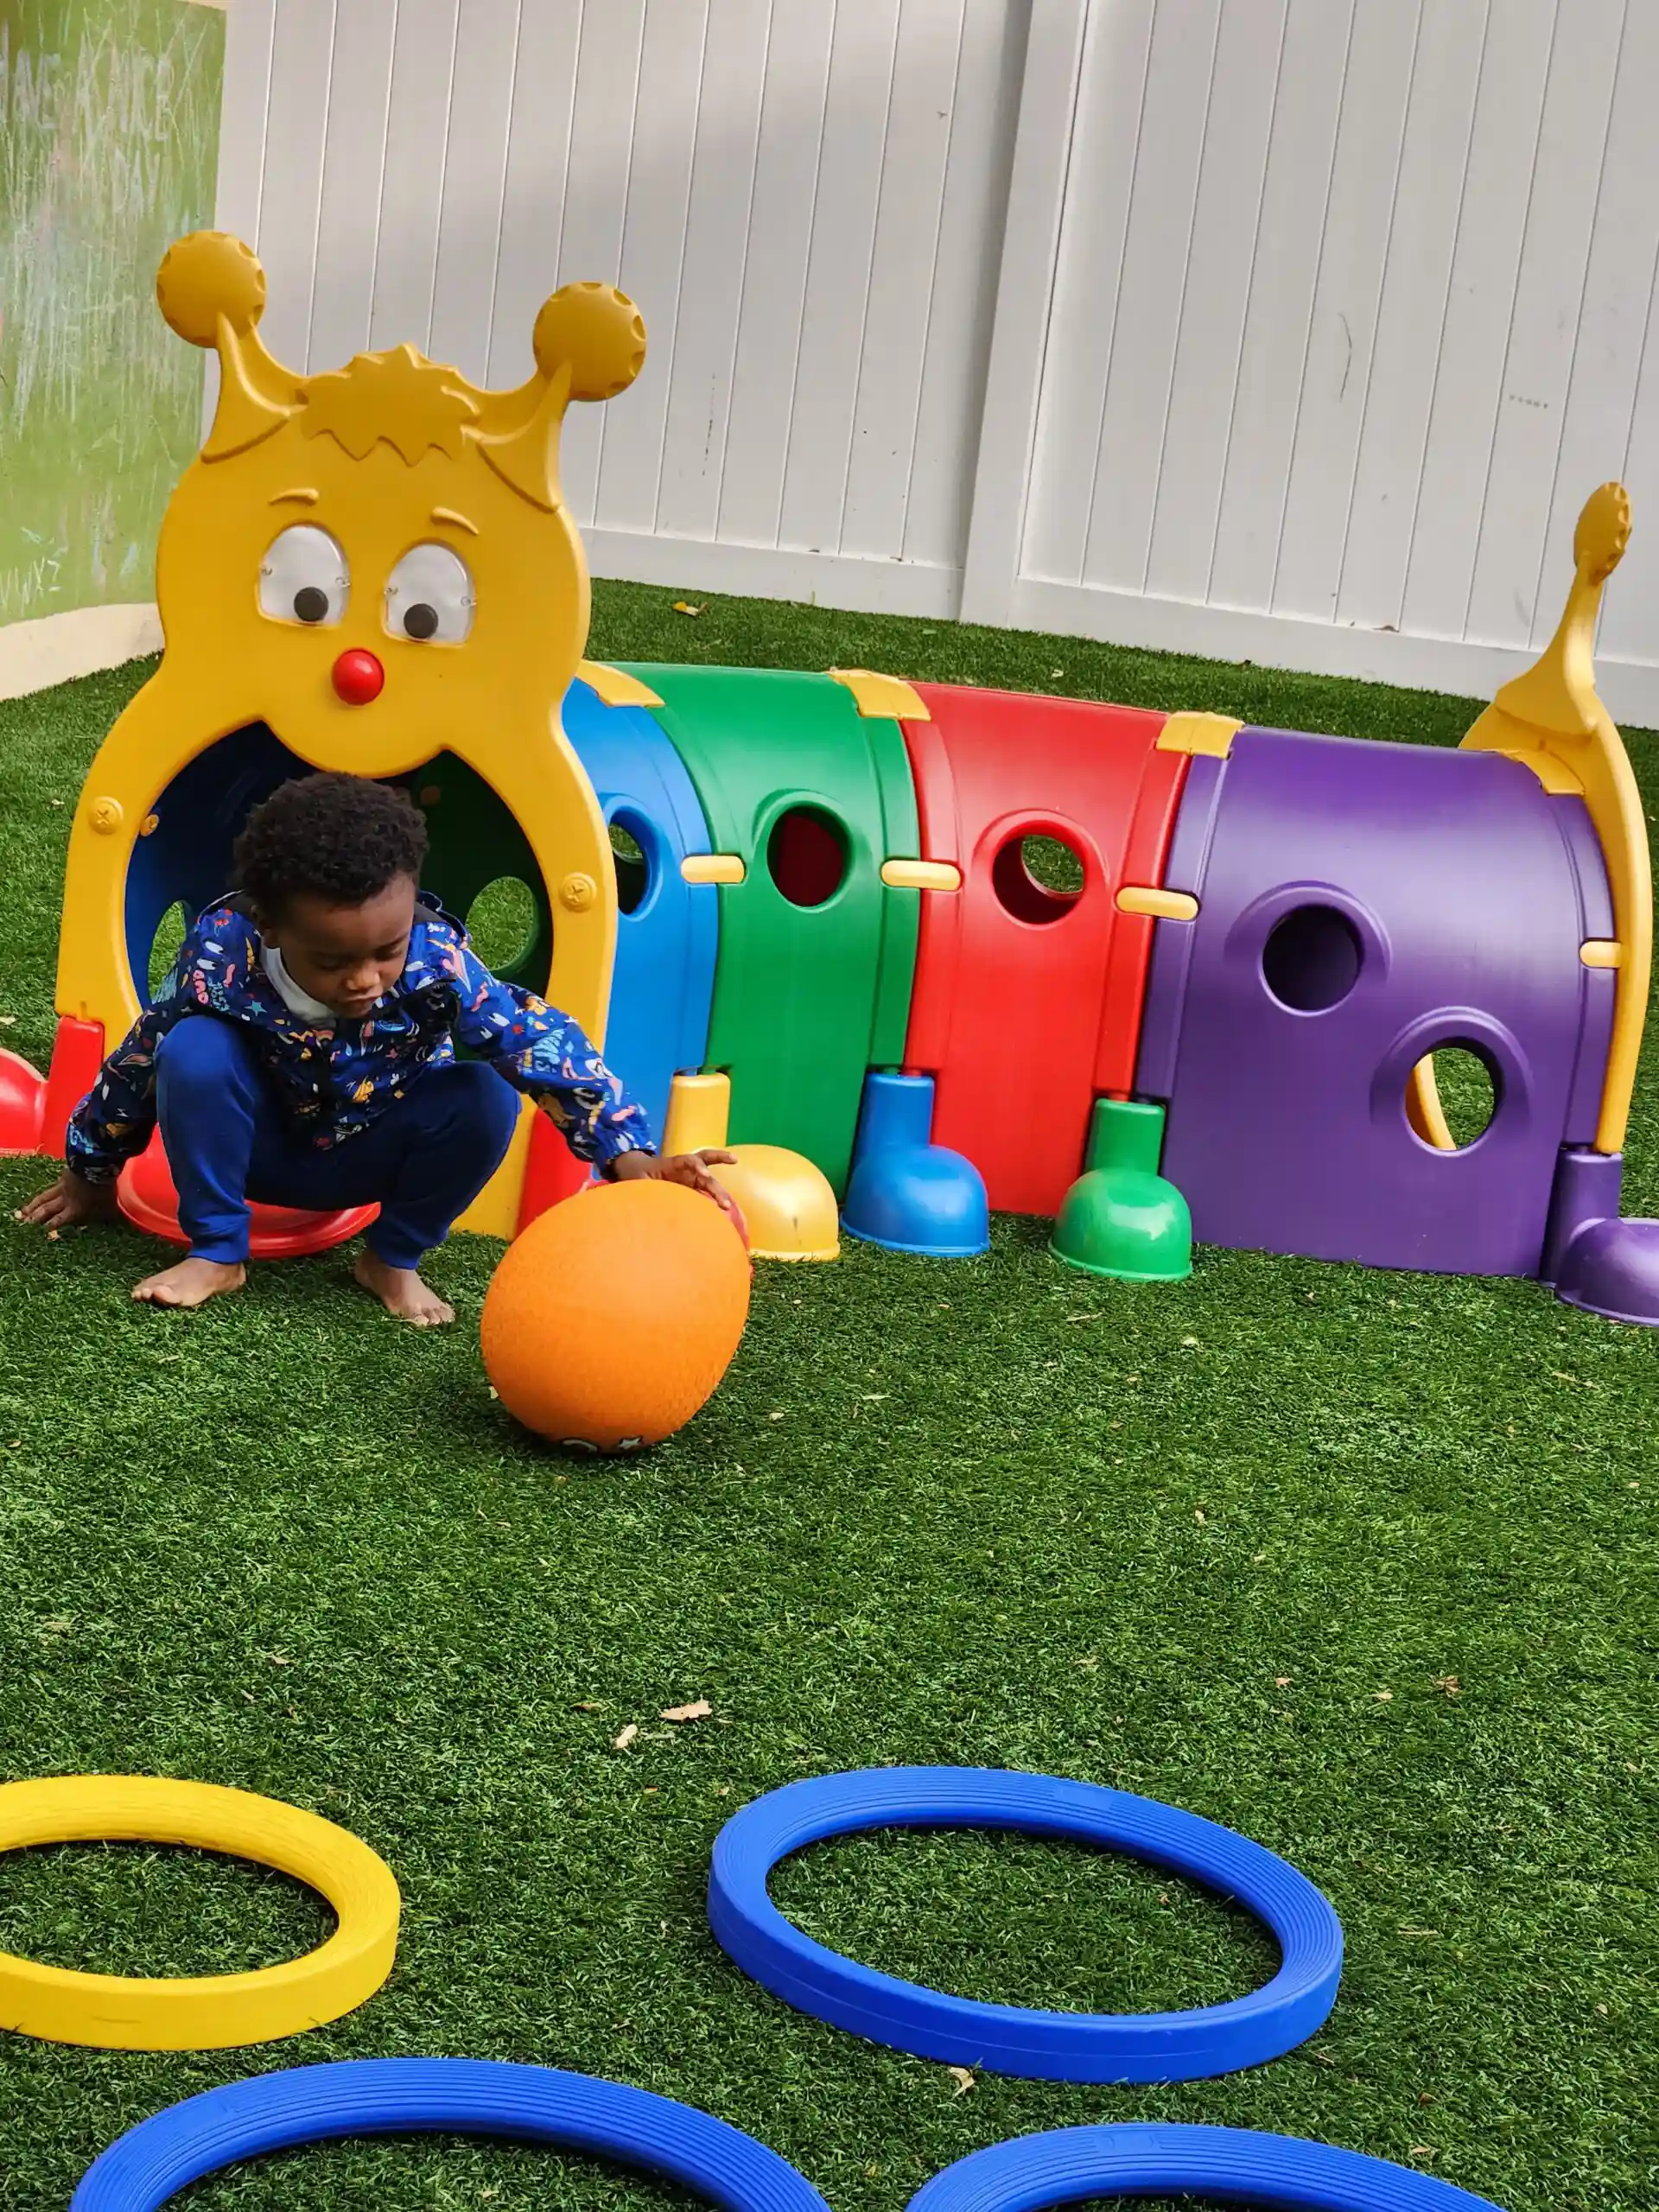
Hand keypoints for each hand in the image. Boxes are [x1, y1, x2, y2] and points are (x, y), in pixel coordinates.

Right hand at [16, 1169, 122, 1230]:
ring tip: (22, 1211)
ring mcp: (62, 1187)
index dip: (50, 1227)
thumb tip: (117, 1228)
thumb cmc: (103, 1190)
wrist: (94, 1165)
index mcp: (74, 1210)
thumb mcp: (109, 1208)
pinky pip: (51, 1187)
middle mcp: (64, 1201)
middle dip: (34, 1217)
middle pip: (46, 1210)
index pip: (59, 1221)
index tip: (42, 1233)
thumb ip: (107, 1218)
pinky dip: (44, 1193)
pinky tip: (40, 1195)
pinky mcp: (63, 1175)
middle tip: (23, 1223)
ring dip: (32, 1205)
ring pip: (43, 1198)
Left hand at [609, 1147, 738, 1215]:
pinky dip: (715, 1199)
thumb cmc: (636, 1174)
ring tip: (729, 1205)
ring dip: (719, 1192)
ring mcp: (690, 1177)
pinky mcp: (691, 1186)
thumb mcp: (637, 1180)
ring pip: (709, 1179)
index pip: (687, 1161)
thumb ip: (643, 1189)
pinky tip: (725, 1209)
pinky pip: (706, 1191)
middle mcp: (685, 1169)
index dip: (697, 1165)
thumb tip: (648, 1205)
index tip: (705, 1174)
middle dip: (714, 1184)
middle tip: (724, 1201)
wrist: (637, 1169)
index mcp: (671, 1164)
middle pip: (705, 1171)